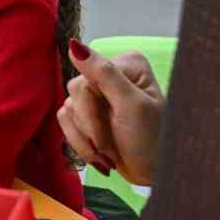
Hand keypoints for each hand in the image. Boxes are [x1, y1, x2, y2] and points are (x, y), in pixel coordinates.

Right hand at [59, 44, 163, 184]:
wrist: (154, 175)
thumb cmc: (152, 142)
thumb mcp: (131, 106)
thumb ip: (103, 74)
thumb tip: (74, 44)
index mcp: (125, 66)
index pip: (85, 78)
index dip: (90, 109)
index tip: (111, 128)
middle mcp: (110, 76)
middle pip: (75, 95)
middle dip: (90, 128)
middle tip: (109, 147)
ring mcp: (99, 96)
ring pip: (67, 110)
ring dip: (85, 140)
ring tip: (107, 154)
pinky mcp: (89, 115)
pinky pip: (65, 122)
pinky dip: (79, 144)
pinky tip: (99, 155)